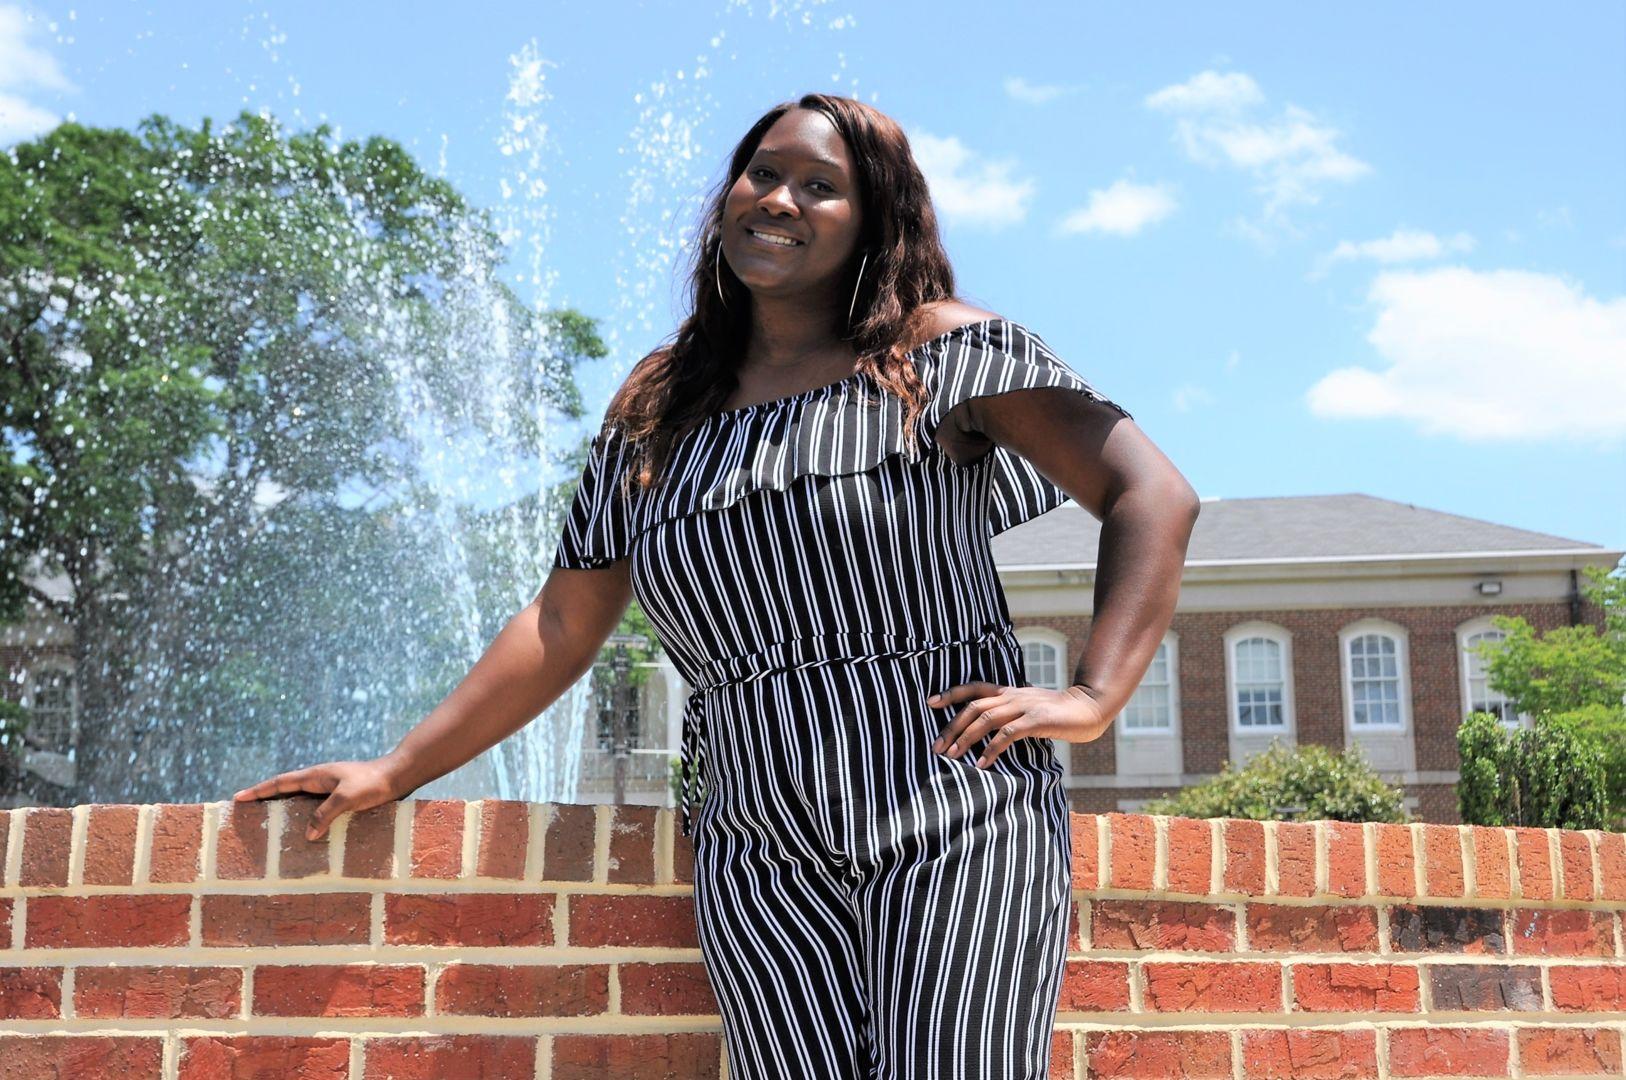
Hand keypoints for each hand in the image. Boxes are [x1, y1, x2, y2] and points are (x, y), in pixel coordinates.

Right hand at [229, 756, 405, 840]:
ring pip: (301, 800)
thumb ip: (325, 814)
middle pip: (286, 791)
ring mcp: (330, 789)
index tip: (238, 797)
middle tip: (247, 814)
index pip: (280, 783)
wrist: (398, 776)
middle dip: (266, 800)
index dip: (259, 791)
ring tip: (270, 826)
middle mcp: (320, 780)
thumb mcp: (347, 798)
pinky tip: (306, 832)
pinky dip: (306, 818)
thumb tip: (307, 834)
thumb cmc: (373, 784)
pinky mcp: (342, 798)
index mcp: (316, 775)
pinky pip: (317, 808)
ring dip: (285, 810)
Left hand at [927, 682, 1112, 768]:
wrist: (1089, 708)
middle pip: (973, 707)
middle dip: (951, 726)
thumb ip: (1011, 715)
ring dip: (966, 738)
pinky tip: (982, 763)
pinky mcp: (1037, 720)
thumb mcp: (1029, 709)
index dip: (951, 693)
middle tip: (937, 746)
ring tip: (952, 756)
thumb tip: (989, 733)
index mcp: (1009, 692)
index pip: (974, 688)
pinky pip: (1008, 733)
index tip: (930, 702)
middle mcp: (1013, 696)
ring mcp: (1024, 706)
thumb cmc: (1058, 713)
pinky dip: (992, 749)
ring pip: (986, 719)